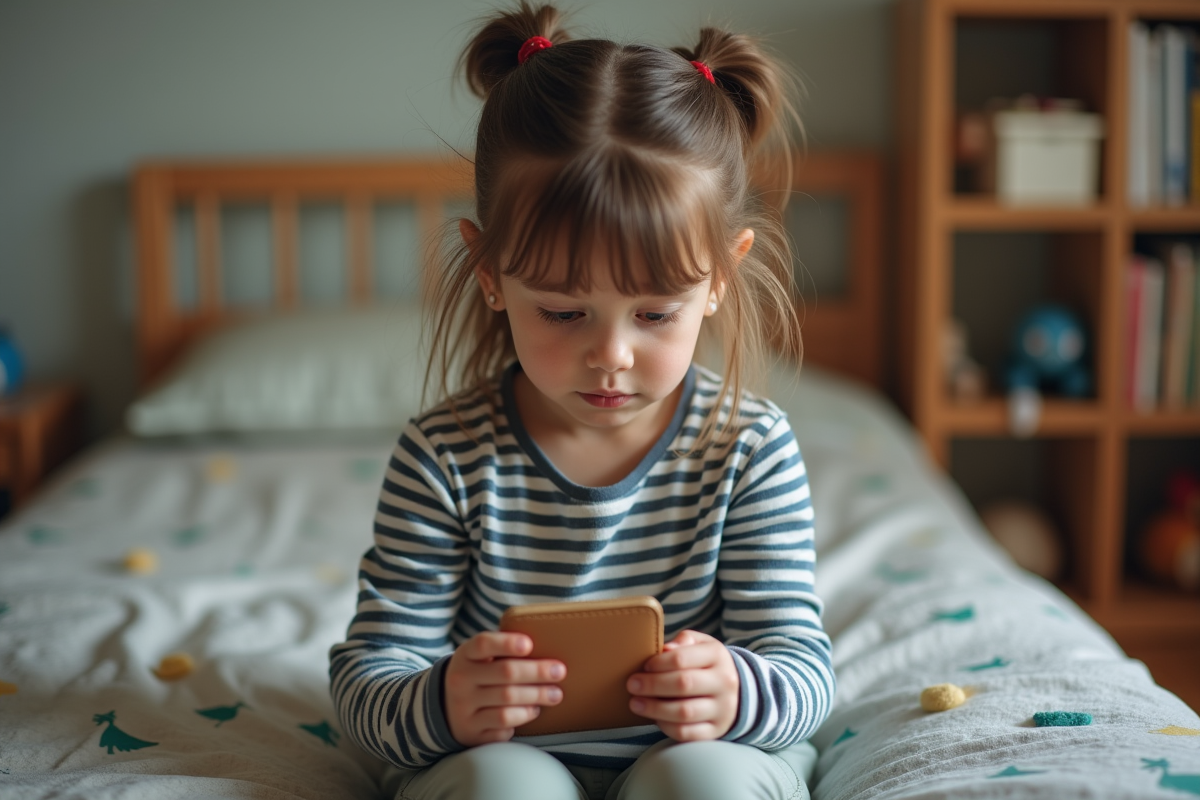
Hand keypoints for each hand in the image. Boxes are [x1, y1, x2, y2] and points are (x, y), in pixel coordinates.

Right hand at [444, 632, 565, 745]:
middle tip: (559, 672)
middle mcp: (460, 681)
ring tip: (554, 695)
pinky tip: (532, 711)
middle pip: (505, 673)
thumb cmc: (477, 675)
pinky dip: (522, 717)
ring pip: (507, 703)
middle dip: (537, 672)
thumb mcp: (479, 658)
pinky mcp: (472, 731)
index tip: (529, 644)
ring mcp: (463, 708)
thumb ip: (503, 650)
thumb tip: (546, 645)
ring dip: (536, 697)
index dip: (507, 643)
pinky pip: (503, 725)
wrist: (446, 708)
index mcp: (465, 655)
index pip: (484, 644)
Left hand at [626, 629, 739, 741]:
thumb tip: (665, 649)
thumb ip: (684, 641)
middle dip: (652, 685)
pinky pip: (687, 733)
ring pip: (684, 712)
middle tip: (632, 685)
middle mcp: (724, 683)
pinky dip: (666, 727)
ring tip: (636, 703)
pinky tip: (655, 718)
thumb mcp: (701, 644)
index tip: (644, 666)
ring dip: (654, 708)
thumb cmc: (707, 664)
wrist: (737, 692)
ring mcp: (722, 709)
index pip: (682, 658)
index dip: (658, 663)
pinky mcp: (716, 731)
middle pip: (683, 684)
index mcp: (717, 656)